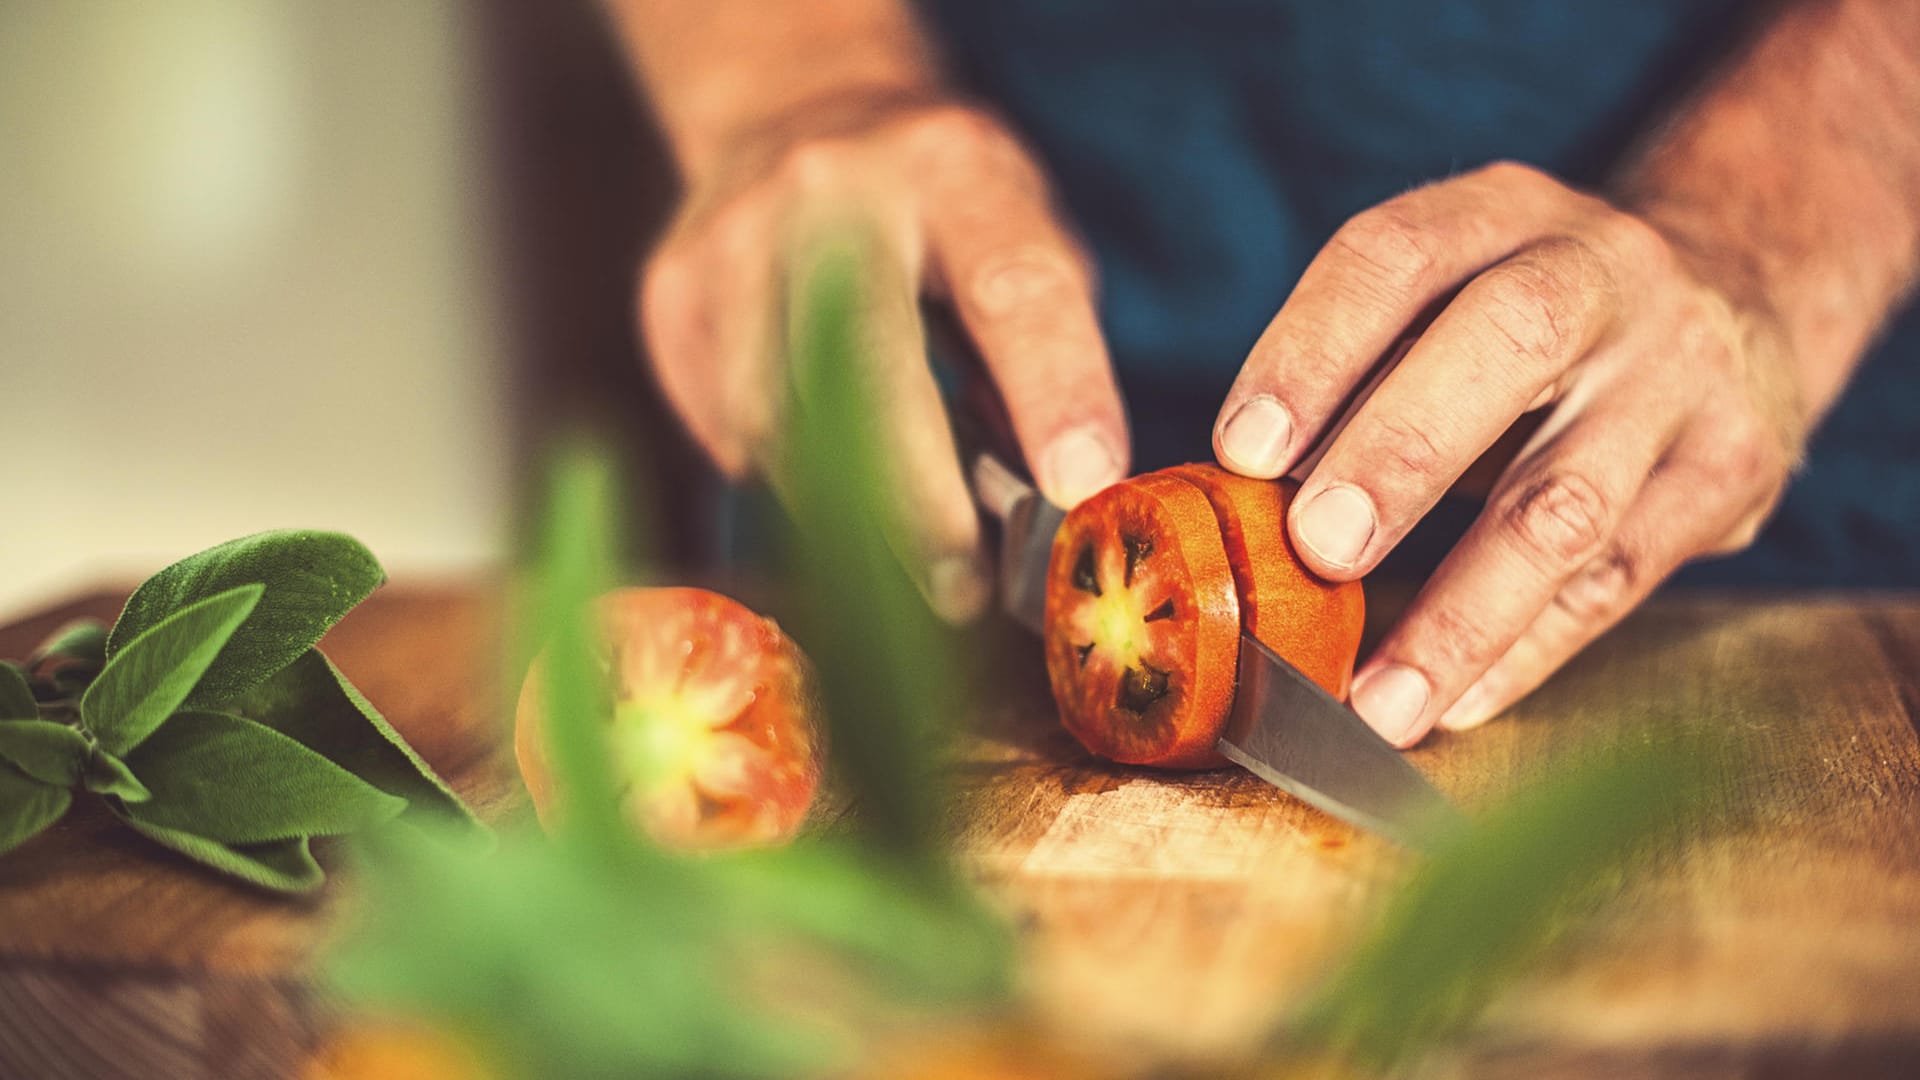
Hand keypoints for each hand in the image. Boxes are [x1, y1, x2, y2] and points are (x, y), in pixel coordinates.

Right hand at [640, 91, 1127, 620]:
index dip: (1053, 392)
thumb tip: (1047, 496)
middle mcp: (832, 192)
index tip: (1081, 485)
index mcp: (952, 168)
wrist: (796, 110)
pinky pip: (727, 429)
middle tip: (960, 589)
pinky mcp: (673, 293)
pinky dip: (784, 476)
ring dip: (845, 512)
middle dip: (919, 501)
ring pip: (780, 422)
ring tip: (900, 561)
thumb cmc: (939, 203)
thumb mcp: (1019, 232)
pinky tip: (822, 472)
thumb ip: (1039, 348)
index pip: (1013, 288)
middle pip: (868, 369)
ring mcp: (734, 239)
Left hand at [1212, 161, 1807, 744]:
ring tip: (1380, 700)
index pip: (1397, 257)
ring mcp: (1680, 372)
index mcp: (1503, 213)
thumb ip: (1361, 372)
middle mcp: (1604, 271)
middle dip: (1401, 453)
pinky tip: (1454, 704)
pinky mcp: (1731, 470)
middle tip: (1317, 549)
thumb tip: (1236, 506)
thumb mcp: (1455, 293)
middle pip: (1507, 344)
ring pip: (1569, 499)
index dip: (1313, 351)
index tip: (1242, 452)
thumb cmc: (1532, 321)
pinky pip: (1618, 578)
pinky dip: (1527, 653)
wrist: (1740, 290)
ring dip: (1463, 611)